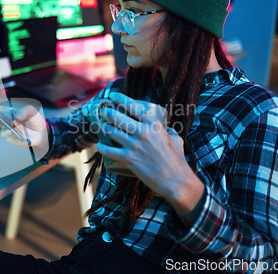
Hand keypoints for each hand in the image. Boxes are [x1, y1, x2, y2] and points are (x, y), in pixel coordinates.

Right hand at [0, 104, 47, 149]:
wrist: (42, 133)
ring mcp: (10, 133)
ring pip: (4, 133)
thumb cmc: (34, 120)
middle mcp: (6, 124)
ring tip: (9, 131)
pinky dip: (19, 139)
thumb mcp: (33, 111)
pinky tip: (23, 139)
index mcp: (8, 114)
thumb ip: (26, 110)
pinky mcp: (16, 141)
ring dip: (5, 132)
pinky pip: (15, 141)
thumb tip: (16, 116)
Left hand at [96, 93, 203, 215]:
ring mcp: (135, 145)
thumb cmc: (177, 160)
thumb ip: (168, 130)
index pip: (134, 107)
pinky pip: (111, 151)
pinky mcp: (129, 159)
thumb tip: (165, 127)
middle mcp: (144, 132)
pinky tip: (99, 145)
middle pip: (119, 118)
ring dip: (104, 127)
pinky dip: (103, 148)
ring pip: (113, 132)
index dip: (121, 99)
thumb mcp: (176, 139)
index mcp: (155, 124)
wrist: (176, 181)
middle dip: (108, 112)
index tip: (112, 96)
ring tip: (99, 124)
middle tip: (103, 110)